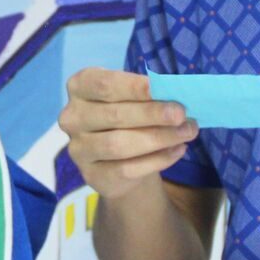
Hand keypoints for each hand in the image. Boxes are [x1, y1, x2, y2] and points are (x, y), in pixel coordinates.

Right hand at [59, 67, 198, 202]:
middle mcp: (72, 117)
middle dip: (152, 114)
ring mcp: (78, 149)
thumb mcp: (134, 98)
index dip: (135, 87)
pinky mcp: (92, 175)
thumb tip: (176, 93)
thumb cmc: (128, 116)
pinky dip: (157, 160)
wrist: (118, 159)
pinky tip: (178, 150)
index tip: (165, 88)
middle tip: (182, 114)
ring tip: (187, 132)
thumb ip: (149, 94)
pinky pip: (127, 169)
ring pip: (120, 145)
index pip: (104, 84)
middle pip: (114, 115)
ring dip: (159, 138)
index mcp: (79, 87)